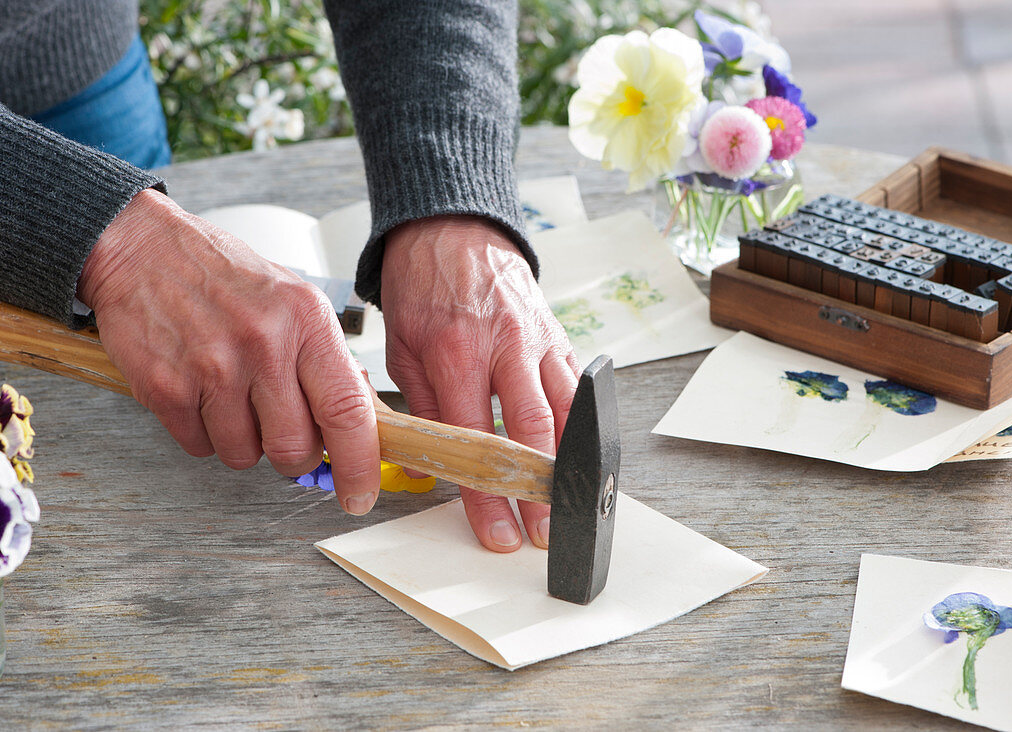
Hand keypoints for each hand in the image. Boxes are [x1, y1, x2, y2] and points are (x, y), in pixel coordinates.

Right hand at [78, 189, 380, 514]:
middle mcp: (263, 344)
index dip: (359, 463)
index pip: (347, 410)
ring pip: (244, 455)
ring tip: (232, 396)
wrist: (144, 250)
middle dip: (292, 456)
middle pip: (294, 447)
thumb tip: (361, 422)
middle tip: (282, 432)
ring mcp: (212, 367)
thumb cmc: (226, 277)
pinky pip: (199, 447)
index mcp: (306, 321)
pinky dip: (202, 433)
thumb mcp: (295, 301)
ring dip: (243, 442)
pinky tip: (201, 393)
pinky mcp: (166, 386)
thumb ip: (326, 361)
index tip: (360, 494)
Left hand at [380, 216, 579, 551]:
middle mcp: (504, 347)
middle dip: (538, 491)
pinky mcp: (558, 335)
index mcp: (455, 353)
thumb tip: (429, 467)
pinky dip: (583, 424)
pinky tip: (583, 455)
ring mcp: (537, 340)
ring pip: (567, 411)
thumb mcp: (401, 348)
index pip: (474, 441)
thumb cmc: (422, 288)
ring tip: (571, 505)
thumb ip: (419, 409)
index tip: (498, 532)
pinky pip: (577, 386)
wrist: (453, 230)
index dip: (487, 495)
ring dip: (570, 465)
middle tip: (542, 532)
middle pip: (530, 433)